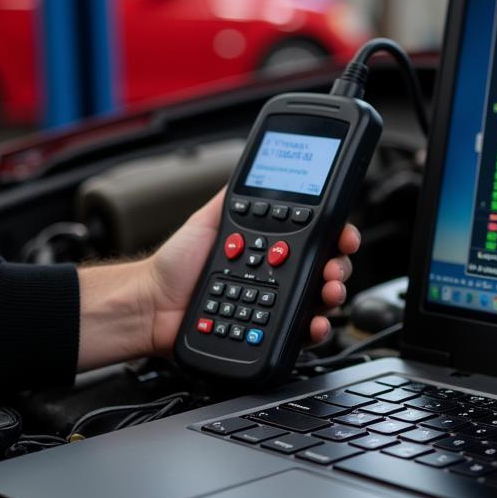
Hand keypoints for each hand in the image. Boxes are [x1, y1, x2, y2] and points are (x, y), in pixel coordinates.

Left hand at [77, 188, 359, 369]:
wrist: (151, 304)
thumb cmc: (175, 265)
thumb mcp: (208, 219)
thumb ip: (233, 196)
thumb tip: (254, 165)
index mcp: (270, 249)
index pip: (316, 240)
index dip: (337, 238)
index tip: (345, 235)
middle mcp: (278, 276)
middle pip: (326, 271)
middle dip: (340, 267)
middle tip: (335, 266)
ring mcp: (274, 305)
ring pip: (319, 301)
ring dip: (333, 295)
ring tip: (328, 291)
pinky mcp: (267, 333)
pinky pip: (299, 333)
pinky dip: (314, 328)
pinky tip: (314, 322)